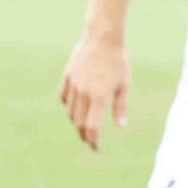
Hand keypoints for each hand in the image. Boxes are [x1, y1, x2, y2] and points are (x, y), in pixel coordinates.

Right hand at [59, 36, 129, 150]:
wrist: (102, 39)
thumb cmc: (117, 62)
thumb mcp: (124, 85)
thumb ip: (120, 107)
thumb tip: (121, 126)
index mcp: (98, 97)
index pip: (92, 127)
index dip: (93, 140)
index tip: (95, 148)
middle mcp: (83, 93)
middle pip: (78, 122)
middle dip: (84, 134)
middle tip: (90, 140)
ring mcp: (73, 85)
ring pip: (70, 111)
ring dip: (76, 121)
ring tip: (84, 124)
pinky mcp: (67, 76)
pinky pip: (64, 97)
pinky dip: (68, 105)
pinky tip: (75, 107)